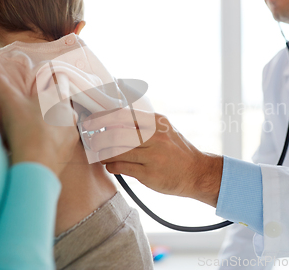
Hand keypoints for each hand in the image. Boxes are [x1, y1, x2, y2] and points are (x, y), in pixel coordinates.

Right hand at [0, 74, 78, 176]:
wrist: (36, 163)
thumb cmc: (24, 128)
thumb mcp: (8, 101)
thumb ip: (0, 83)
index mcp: (58, 97)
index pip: (60, 80)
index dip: (51, 79)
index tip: (42, 84)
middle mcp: (69, 112)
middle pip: (60, 103)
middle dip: (49, 105)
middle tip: (32, 111)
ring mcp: (72, 131)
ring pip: (62, 122)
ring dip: (52, 124)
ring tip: (35, 130)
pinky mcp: (70, 149)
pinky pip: (62, 140)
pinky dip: (53, 141)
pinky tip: (40, 145)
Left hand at [84, 109, 223, 206]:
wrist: (197, 173)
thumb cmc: (176, 151)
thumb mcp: (164, 130)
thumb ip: (142, 124)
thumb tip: (111, 120)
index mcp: (157, 121)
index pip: (122, 114)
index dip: (102, 117)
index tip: (91, 121)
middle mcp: (155, 136)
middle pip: (115, 133)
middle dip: (98, 138)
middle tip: (93, 141)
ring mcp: (152, 156)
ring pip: (116, 151)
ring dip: (103, 153)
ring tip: (102, 155)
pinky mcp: (149, 174)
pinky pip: (121, 167)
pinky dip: (111, 166)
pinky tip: (112, 166)